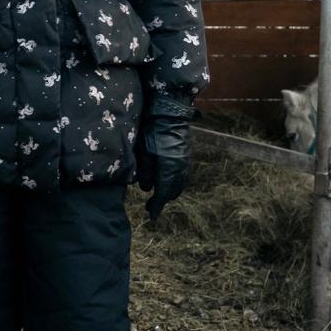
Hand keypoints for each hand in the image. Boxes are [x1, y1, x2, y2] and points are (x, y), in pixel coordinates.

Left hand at [136, 95, 195, 220]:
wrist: (169, 114)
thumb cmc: (152, 132)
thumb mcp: (143, 153)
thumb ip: (146, 173)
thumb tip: (147, 188)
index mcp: (169, 170)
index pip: (162, 194)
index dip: (156, 206)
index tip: (152, 216)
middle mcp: (180, 169)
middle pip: (172, 192)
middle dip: (162, 201)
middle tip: (150, 207)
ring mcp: (186, 162)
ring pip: (180, 185)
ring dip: (170, 193)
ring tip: (160, 197)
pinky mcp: (187, 156)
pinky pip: (184, 176)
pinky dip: (177, 184)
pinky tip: (170, 183)